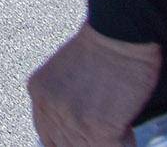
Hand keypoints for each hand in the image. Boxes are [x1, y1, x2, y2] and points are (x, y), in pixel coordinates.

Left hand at [27, 22, 161, 146]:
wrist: (120, 31)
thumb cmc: (103, 47)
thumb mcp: (67, 73)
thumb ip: (63, 100)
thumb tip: (76, 127)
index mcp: (39, 92)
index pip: (47, 136)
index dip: (68, 142)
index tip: (87, 140)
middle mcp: (50, 107)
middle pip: (66, 146)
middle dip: (90, 143)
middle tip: (107, 133)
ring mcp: (72, 119)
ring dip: (109, 141)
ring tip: (120, 126)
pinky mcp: (98, 127)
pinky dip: (125, 141)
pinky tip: (127, 128)